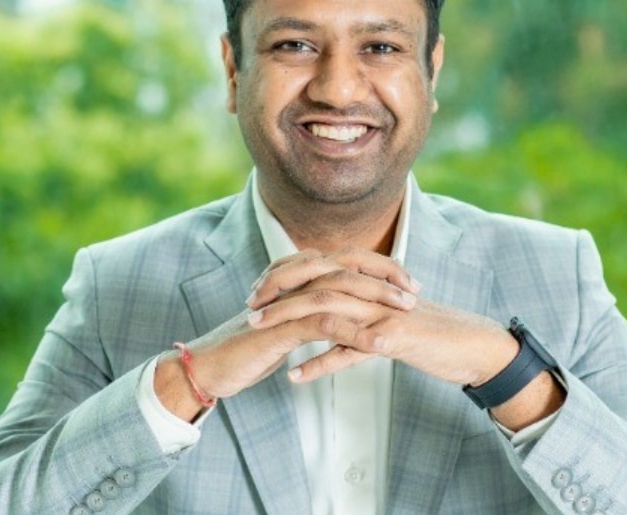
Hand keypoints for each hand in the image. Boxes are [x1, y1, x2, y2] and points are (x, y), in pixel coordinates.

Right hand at [154, 248, 419, 420]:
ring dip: (377, 300)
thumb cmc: (249, 346)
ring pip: (340, 288)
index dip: (380, 268)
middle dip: (386, 276)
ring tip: (405, 313)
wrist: (211, 365)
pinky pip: (324, 323)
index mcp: (299, 277)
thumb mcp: (288, 324)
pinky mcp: (282, 325)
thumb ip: (312, 311)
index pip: (347, 260)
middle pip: (349, 265)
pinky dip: (354, 331)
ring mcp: (287, 300)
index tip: (409, 282)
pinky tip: (378, 344)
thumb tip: (340, 309)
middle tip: (415, 292)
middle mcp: (294, 281)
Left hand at [250, 288, 517, 387]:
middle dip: (278, 292)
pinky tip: (295, 376)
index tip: (257, 290)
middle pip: (316, 281)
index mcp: (371, 282)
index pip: (319, 269)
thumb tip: (324, 331)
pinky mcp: (394, 337)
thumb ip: (356, 322)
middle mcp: (374, 290)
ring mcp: (382, 311)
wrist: (474, 346)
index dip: (286, 276)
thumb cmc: (431, 336)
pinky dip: (320, 363)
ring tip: (258, 330)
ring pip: (326, 308)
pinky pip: (350, 349)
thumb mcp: (387, 324)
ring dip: (288, 320)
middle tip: (248, 304)